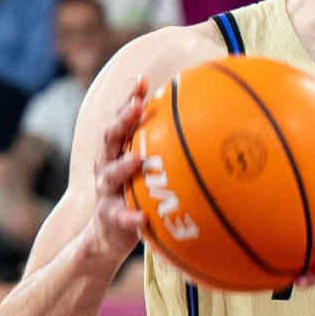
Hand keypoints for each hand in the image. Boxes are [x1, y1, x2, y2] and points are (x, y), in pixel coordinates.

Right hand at [87, 81, 149, 265]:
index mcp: (118, 152)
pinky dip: (130, 217)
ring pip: (110, 175)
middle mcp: (107, 166)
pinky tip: (142, 218)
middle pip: (110, 138)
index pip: (122, 120)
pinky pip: (121, 217)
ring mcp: (105, 192)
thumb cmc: (136, 195)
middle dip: (122, 120)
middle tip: (136, 106)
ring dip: (123, 166)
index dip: (128, 99)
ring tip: (137, 159)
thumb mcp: (148, 171)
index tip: (141, 79)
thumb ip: (167, 151)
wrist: (109, 236)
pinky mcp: (109, 217)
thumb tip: (209, 129)